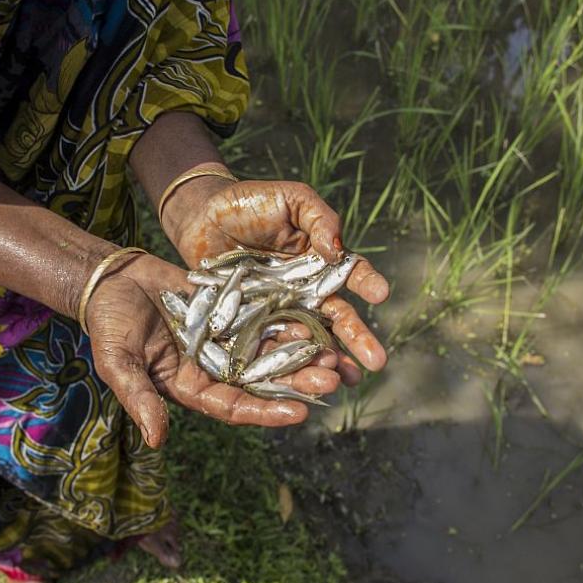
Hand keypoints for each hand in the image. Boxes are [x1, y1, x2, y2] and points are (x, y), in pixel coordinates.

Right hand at [84, 253, 340, 447]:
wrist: (112, 279)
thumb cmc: (109, 323)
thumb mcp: (118, 362)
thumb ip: (139, 398)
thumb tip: (157, 439)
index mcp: (190, 387)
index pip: (233, 407)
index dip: (265, 412)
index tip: (299, 414)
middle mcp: (213, 367)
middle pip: (261, 381)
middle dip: (295, 382)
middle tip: (330, 380)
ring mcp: (223, 338)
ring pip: (269, 350)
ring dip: (299, 353)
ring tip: (332, 353)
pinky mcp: (230, 309)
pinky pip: (263, 317)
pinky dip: (286, 319)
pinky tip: (313, 319)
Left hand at [168, 179, 390, 380]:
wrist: (203, 217)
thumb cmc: (250, 202)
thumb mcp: (291, 199)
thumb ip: (319, 218)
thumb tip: (337, 249)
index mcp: (321, 260)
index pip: (350, 273)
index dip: (366, 283)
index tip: (380, 294)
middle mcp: (307, 290)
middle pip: (337, 317)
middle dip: (357, 339)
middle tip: (377, 362)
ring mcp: (281, 309)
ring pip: (311, 339)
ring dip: (329, 361)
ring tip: (346, 383)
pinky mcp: (254, 323)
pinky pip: (273, 344)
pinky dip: (287, 365)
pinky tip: (301, 383)